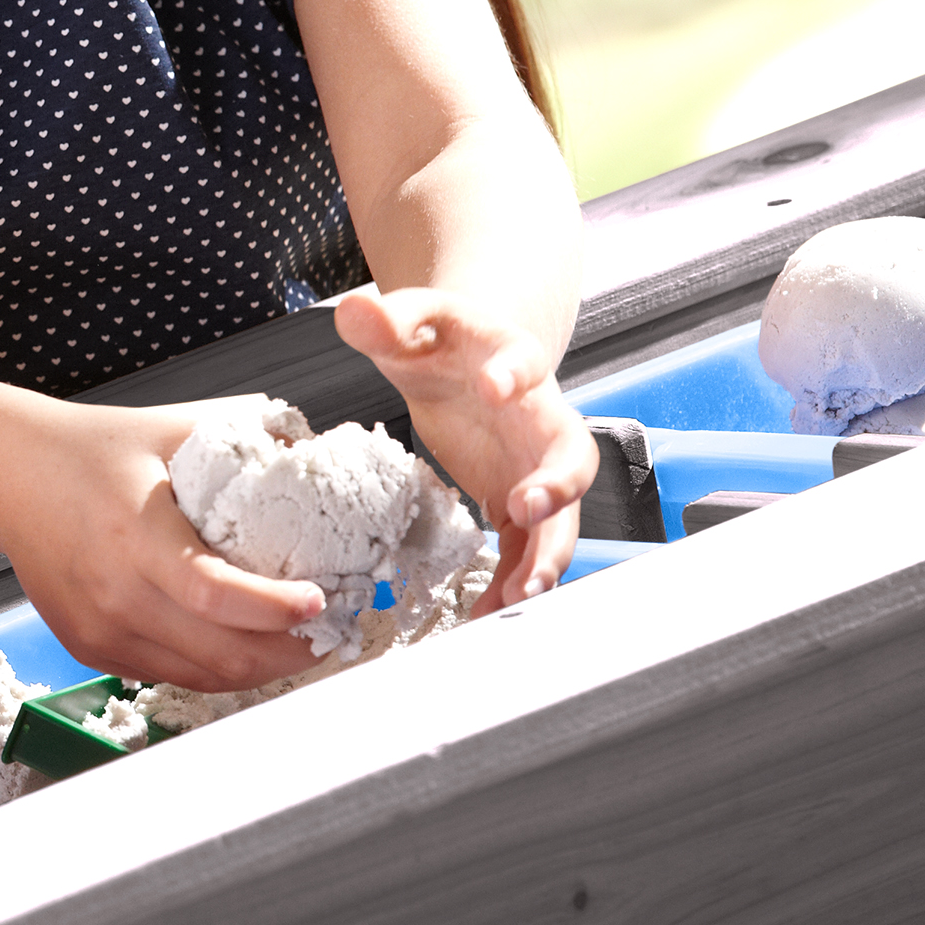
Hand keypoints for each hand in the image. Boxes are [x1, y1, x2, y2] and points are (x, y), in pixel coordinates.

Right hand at [0, 403, 328, 691]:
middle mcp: (115, 595)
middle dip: (291, 652)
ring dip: (260, 667)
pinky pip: (170, 675)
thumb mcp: (171, 429)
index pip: (217, 597)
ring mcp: (100, 631)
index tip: (321, 601)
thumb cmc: (89, 451)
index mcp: (135, 538)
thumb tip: (312, 453)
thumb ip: (244, 439)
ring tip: (297, 641)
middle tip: (329, 631)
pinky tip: (241, 642)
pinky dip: (215, 667)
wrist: (12, 477)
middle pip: (222, 654)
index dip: (277, 611)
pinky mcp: (93, 649)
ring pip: (203, 677)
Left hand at [333, 285, 594, 606]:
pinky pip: (524, 549)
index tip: (494, 383)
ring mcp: (534, 467)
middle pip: (570, 455)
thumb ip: (388, 319)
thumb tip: (354, 310)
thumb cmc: (442, 339)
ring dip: (543, 557)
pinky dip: (512, 582)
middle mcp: (540, 419)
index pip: (524, 361)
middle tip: (525, 510)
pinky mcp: (516, 503)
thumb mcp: (410, 320)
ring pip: (557, 518)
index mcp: (513, 361)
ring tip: (517, 595)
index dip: (515, 372)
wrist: (463, 362)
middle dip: (557, 486)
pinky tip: (487, 613)